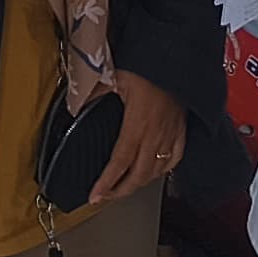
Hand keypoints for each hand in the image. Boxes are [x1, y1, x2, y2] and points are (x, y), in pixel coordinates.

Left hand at [90, 67, 187, 200]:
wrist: (179, 58)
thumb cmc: (149, 66)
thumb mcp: (115, 76)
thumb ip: (94, 93)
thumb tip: (75, 107)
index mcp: (137, 124)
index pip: (120, 162)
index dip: (107, 183)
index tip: (95, 196)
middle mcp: (155, 134)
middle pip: (139, 175)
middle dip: (120, 191)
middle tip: (105, 197)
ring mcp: (171, 134)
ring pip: (156, 171)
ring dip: (139, 184)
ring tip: (124, 188)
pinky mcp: (182, 130)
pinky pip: (175, 158)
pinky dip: (163, 171)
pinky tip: (155, 173)